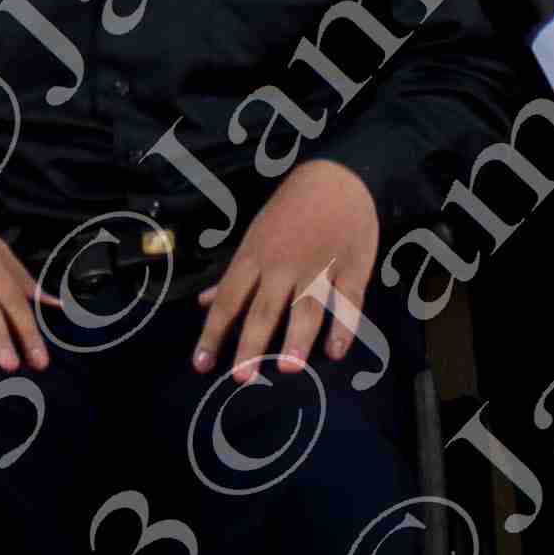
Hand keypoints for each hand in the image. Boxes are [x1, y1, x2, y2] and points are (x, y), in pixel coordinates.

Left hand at [196, 161, 382, 381]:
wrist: (337, 177)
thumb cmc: (290, 212)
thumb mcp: (255, 236)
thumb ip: (233, 276)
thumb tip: (205, 304)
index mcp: (255, 256)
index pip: (230, 299)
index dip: (214, 333)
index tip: (201, 364)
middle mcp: (284, 264)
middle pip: (265, 309)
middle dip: (251, 343)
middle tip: (240, 378)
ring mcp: (319, 266)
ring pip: (307, 306)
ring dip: (297, 338)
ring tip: (288, 368)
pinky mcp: (352, 266)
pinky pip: (348, 300)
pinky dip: (344, 326)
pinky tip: (336, 350)